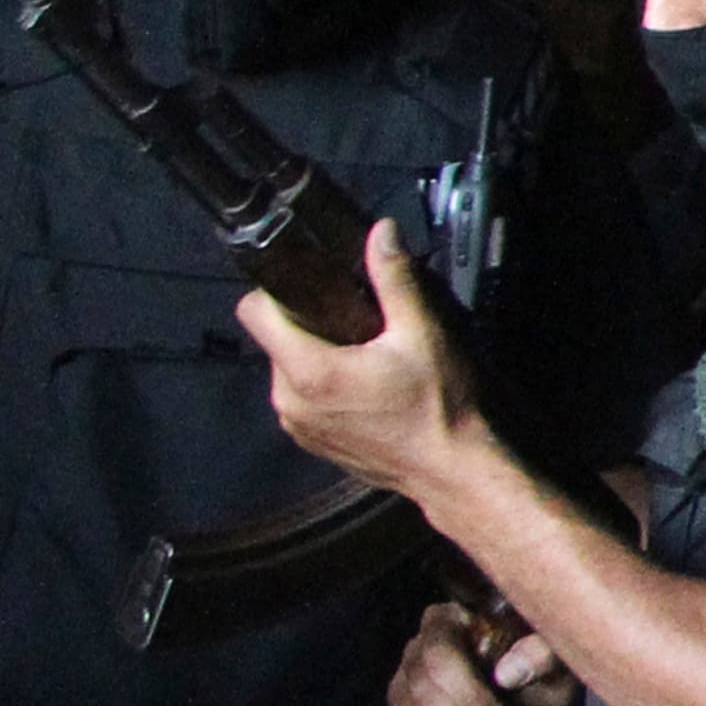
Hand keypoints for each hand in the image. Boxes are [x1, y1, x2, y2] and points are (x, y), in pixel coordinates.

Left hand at [237, 218, 483, 499]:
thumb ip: (394, 278)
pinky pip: (301, 398)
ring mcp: (298, 427)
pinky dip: (322, 385)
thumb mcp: (422, 333)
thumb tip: (381, 232)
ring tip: (363, 354)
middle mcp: (290, 402)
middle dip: (306, 322)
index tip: (313, 284)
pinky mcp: (312, 444)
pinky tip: (364, 386)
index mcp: (309, 371)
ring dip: (315, 354)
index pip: (253, 312)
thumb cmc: (439, 408)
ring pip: (288, 368)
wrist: (452, 473)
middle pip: (274, 338)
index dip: (277, 289)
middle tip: (356, 320)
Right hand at [388, 604, 577, 705]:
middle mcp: (426, 637)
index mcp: (462, 615)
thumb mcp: (557, 666)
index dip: (466, 690)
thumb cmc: (543, 679)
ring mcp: (409, 670)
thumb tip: (508, 672)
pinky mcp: (404, 701)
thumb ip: (542, 656)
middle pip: (423, 680)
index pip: (440, 647)